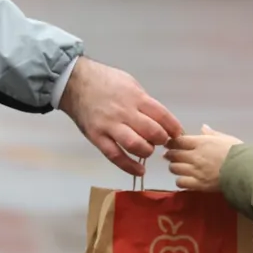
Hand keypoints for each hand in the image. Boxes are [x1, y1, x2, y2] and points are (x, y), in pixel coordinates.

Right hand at [59, 57, 182, 175]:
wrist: (75, 82)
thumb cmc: (106, 81)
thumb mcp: (130, 83)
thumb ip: (144, 102)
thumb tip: (160, 119)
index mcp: (135, 97)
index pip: (162, 115)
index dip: (173, 128)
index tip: (176, 134)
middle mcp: (124, 112)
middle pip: (152, 132)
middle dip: (161, 140)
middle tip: (160, 140)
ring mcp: (110, 126)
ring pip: (135, 145)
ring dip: (147, 151)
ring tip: (147, 150)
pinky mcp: (97, 137)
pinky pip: (115, 156)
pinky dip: (129, 166)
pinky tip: (139, 171)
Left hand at [163, 125, 242, 191]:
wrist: (245, 170)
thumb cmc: (238, 152)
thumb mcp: (225, 138)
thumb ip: (211, 134)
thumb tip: (203, 127)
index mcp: (201, 142)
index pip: (178, 141)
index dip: (171, 142)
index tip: (168, 143)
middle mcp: (195, 156)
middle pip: (174, 154)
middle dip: (169, 154)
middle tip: (168, 155)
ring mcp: (195, 171)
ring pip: (175, 168)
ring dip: (174, 167)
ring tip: (176, 167)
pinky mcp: (198, 184)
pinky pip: (181, 182)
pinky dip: (180, 181)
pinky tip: (184, 180)